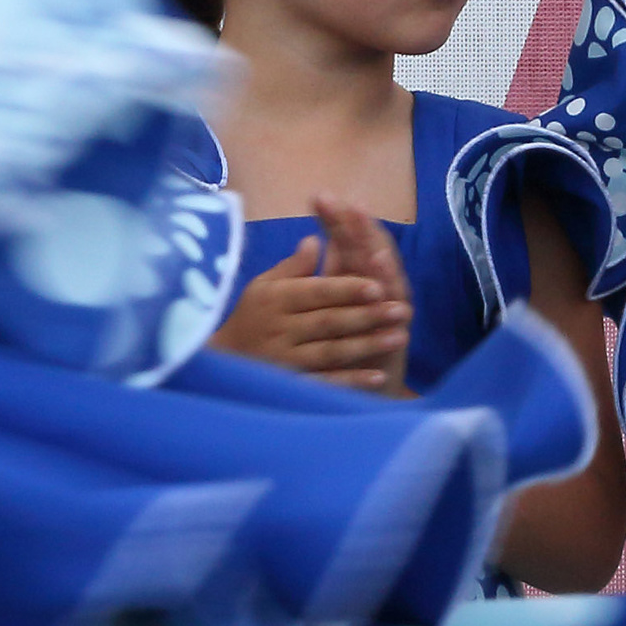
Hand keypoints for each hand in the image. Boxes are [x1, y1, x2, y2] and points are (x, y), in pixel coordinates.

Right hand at [210, 205, 410, 390]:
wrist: (224, 362)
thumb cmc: (251, 316)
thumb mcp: (263, 286)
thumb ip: (293, 267)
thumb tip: (316, 239)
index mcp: (275, 299)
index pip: (316, 291)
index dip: (347, 289)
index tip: (377, 284)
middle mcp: (280, 329)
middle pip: (329, 321)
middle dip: (367, 315)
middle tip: (401, 309)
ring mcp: (286, 360)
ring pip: (331, 352)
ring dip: (367, 345)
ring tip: (400, 336)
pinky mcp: (293, 385)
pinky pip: (325, 383)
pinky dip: (351, 381)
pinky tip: (378, 376)